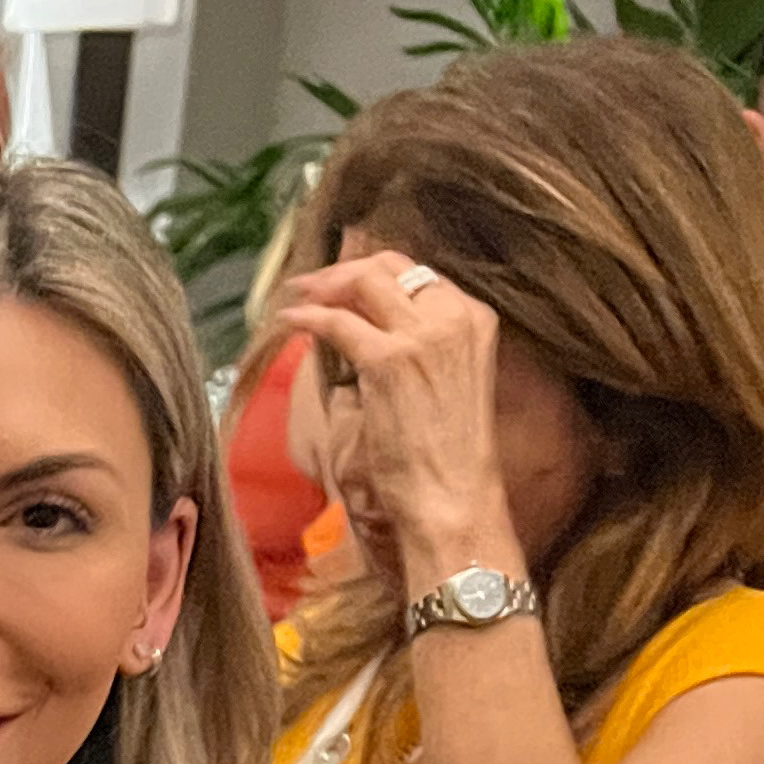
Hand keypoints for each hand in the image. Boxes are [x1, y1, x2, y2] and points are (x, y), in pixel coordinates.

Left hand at [276, 247, 508, 589]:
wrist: (453, 497)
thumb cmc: (443, 456)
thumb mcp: (443, 383)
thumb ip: (415, 348)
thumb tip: (360, 328)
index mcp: (475, 319)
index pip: (420, 273)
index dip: (375, 272)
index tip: (343, 283)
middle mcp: (454, 316)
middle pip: (391, 267)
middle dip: (345, 270)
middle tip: (311, 285)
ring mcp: (423, 335)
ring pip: (364, 283)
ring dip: (322, 286)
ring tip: (295, 297)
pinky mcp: (388, 359)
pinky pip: (336, 322)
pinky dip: (307, 318)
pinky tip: (287, 322)